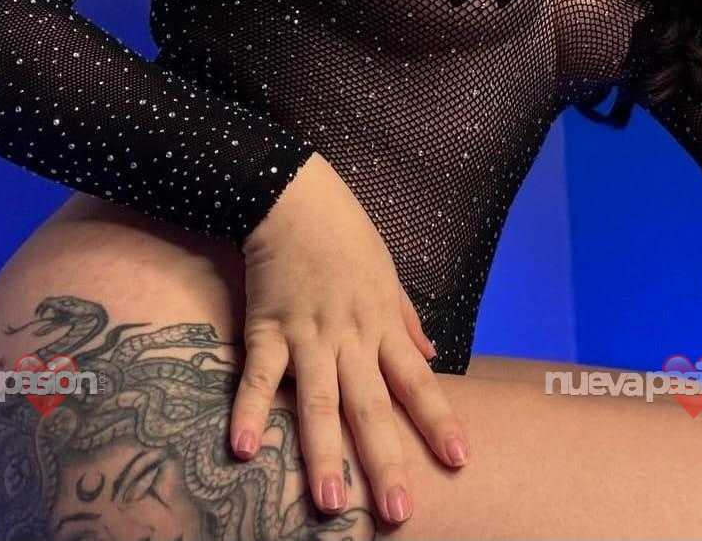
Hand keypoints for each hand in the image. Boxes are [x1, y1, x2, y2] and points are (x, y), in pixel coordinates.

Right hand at [230, 151, 470, 524]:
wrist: (292, 193)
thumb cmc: (343, 231)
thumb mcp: (387, 270)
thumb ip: (406, 316)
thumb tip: (433, 351)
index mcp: (381, 324)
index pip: (417, 380)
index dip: (438, 421)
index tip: (459, 460)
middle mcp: (349, 337)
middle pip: (370, 406)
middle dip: (385, 461)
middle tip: (398, 513)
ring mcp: (306, 335)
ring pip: (317, 402)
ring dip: (323, 454)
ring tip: (330, 503)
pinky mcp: (266, 327)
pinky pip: (257, 375)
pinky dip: (249, 410)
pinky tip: (242, 449)